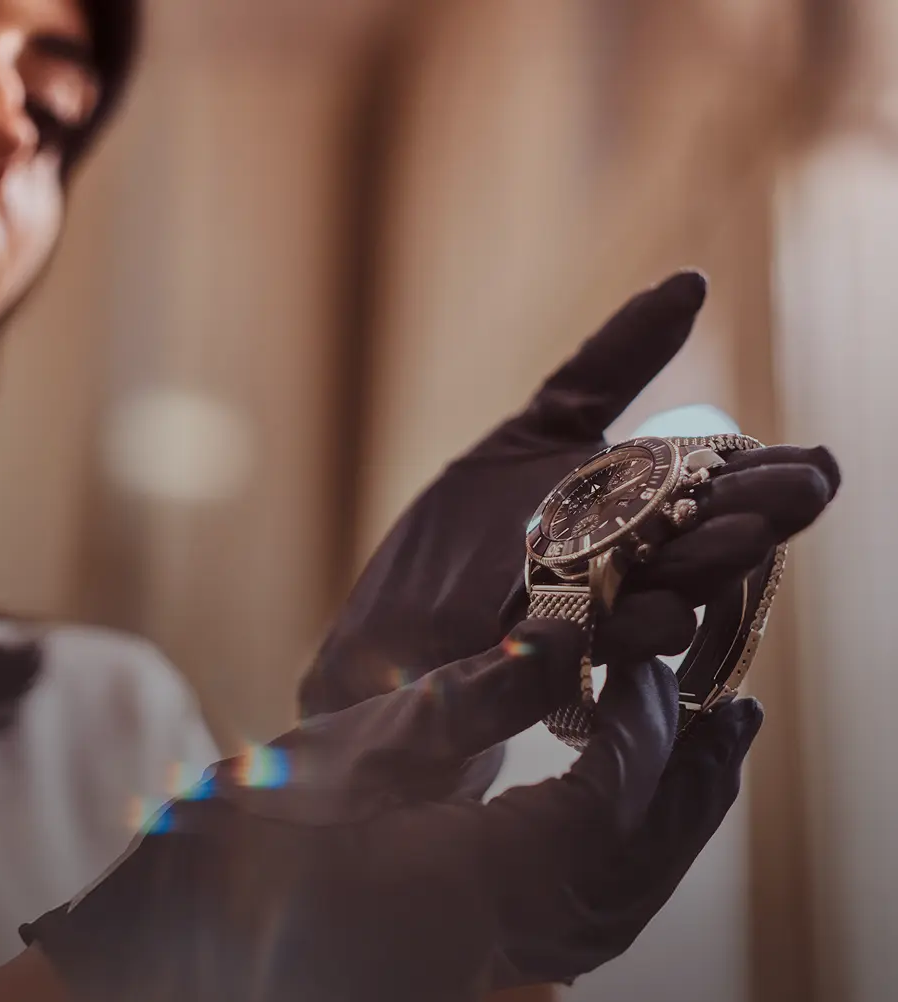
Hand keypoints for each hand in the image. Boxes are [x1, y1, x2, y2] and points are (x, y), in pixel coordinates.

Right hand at [21, 622, 762, 999]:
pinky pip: (583, 916)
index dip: (642, 722)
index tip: (638, 655)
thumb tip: (564, 637)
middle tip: (729, 712)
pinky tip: (614, 807)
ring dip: (666, 823)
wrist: (176, 944)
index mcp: (480, 882)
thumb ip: (473, 695)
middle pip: (641, 862)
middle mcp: (507, 938)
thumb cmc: (243, 846)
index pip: (610, 797)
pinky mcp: (472, 956)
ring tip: (695, 753)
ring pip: (622, 899)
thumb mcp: (358, 749)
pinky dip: (620, 857)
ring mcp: (493, 960)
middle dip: (691, 781)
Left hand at [299, 271, 837, 787]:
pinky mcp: (512, 672)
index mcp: (629, 524)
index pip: (706, 498)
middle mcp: (614, 582)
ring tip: (735, 540)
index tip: (816, 462)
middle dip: (743, 520)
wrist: (392, 630)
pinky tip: (646, 617)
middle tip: (802, 491)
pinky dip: (596, 637)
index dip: (757, 479)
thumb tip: (694, 283)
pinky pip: (560, 658)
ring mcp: (567, 631)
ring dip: (690, 575)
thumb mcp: (534, 437)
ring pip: (644, 606)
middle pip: (688, 550)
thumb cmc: (465, 535)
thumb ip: (610, 368)